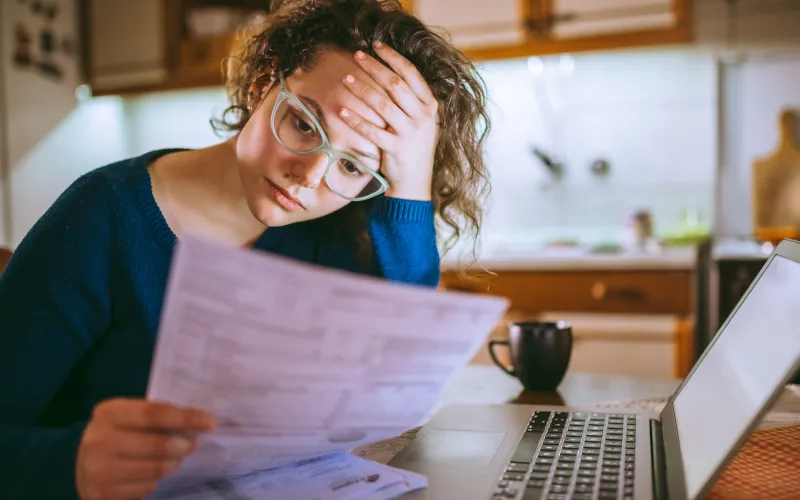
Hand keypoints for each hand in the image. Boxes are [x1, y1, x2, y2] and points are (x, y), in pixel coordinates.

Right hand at [76, 398, 215, 499]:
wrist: (79, 463)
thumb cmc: (117, 433)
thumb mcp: (129, 416)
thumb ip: (157, 416)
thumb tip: (198, 421)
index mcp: (109, 413)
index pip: (154, 413)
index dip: (185, 418)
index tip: (209, 422)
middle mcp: (99, 440)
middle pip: (156, 445)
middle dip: (182, 445)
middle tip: (192, 444)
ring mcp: (98, 470)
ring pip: (154, 470)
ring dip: (172, 464)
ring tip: (175, 459)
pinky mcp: (101, 493)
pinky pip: (144, 488)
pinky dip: (155, 481)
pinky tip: (153, 474)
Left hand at [340, 41, 438, 200]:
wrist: (415, 183)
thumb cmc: (414, 148)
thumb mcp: (422, 122)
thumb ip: (412, 100)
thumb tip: (390, 72)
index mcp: (430, 106)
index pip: (411, 74)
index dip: (393, 57)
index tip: (376, 46)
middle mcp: (423, 117)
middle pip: (395, 84)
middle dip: (375, 67)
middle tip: (357, 55)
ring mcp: (410, 133)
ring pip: (383, 104)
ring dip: (362, 89)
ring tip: (346, 78)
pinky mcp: (396, 149)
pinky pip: (372, 131)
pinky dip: (356, 120)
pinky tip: (342, 110)